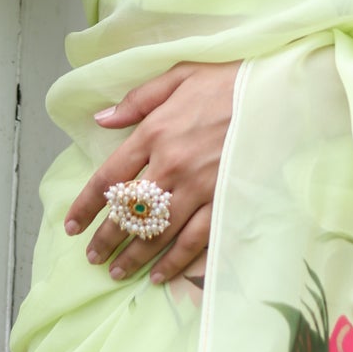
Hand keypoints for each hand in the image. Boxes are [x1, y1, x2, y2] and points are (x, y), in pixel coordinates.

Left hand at [63, 61, 242, 286]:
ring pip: (157, 232)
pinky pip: (194, 240)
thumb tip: (101, 120)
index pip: (108, 176)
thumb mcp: (179, 76)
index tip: (73, 225)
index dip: (86, 205)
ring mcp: (199, 187)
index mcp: (155, 131)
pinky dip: (174, 261)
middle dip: (106, 239)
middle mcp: (171, 164)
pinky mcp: (224, 201)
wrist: (279, 90)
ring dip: (133, 256)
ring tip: (117, 272)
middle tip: (92, 257)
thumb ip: (137, 100)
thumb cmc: (229, 80)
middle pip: (128, 212)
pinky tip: (160, 275)